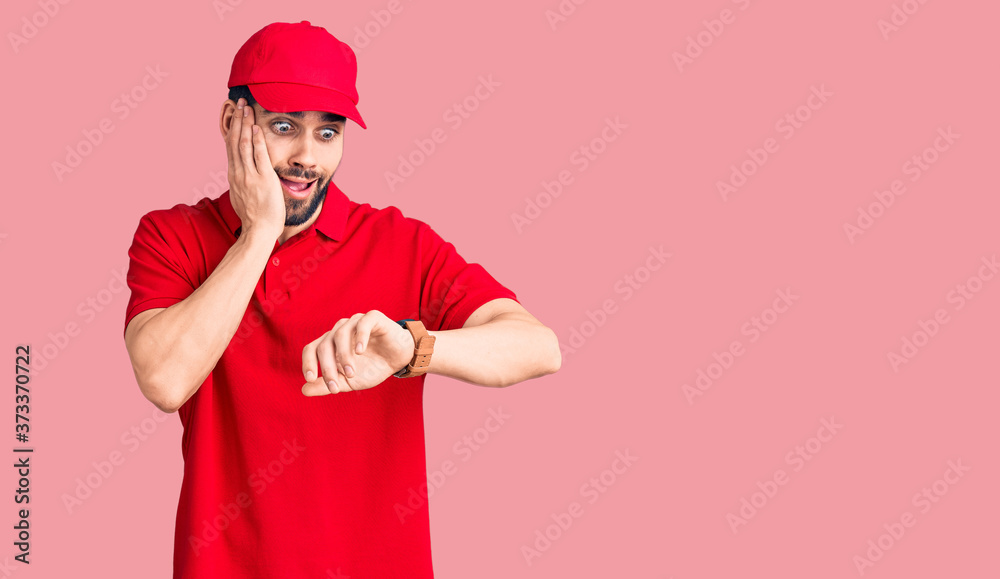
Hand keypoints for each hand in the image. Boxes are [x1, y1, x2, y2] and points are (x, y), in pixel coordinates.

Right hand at [225, 98, 284, 238]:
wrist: (259, 231)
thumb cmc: (255, 217)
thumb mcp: (242, 196)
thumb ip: (242, 183)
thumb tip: (242, 176)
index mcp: (234, 175)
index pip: (230, 146)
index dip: (232, 128)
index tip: (235, 114)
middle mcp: (238, 173)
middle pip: (235, 140)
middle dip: (237, 119)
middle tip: (240, 102)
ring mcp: (250, 176)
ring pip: (243, 145)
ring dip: (245, 124)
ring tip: (247, 107)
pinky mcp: (263, 180)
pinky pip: (259, 156)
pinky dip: (257, 141)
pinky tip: (256, 128)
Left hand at [301, 311, 415, 395]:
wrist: (400, 360)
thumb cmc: (372, 368)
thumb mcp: (349, 382)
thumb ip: (327, 385)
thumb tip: (304, 390)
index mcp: (330, 343)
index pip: (311, 349)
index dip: (308, 363)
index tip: (310, 378)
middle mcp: (339, 330)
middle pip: (324, 345)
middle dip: (328, 368)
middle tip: (336, 385)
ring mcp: (355, 322)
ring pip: (340, 334)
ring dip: (343, 356)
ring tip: (351, 373)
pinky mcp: (373, 318)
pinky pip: (362, 324)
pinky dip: (359, 337)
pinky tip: (360, 351)